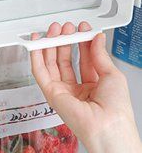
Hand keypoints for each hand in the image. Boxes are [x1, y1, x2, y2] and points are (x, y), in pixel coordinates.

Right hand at [30, 22, 136, 146]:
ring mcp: (62, 91)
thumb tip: (96, 38)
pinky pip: (40, 72)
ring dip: (50, 45)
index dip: (81, 42)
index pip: (83, 59)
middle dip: (64, 41)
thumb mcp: (112, 74)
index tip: (81, 29)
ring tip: (53, 30)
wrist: (107, 125)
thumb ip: (100, 55)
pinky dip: (36, 57)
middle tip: (64, 27)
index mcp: (92, 85)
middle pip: (65, 60)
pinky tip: (37, 45)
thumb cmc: (115, 109)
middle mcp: (75, 88)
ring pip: (51, 64)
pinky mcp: (50, 94)